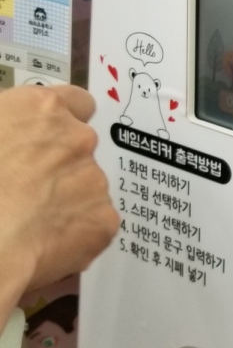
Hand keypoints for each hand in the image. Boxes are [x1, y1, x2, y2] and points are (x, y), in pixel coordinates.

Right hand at [0, 86, 118, 316]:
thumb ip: (13, 128)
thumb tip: (17, 142)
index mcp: (42, 108)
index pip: (77, 102)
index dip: (66, 123)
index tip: (53, 140)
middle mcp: (77, 138)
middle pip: (82, 149)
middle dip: (63, 168)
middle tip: (31, 191)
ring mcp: (94, 179)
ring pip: (88, 189)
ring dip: (69, 202)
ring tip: (32, 223)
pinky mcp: (104, 220)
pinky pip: (94, 225)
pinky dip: (76, 235)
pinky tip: (44, 244)